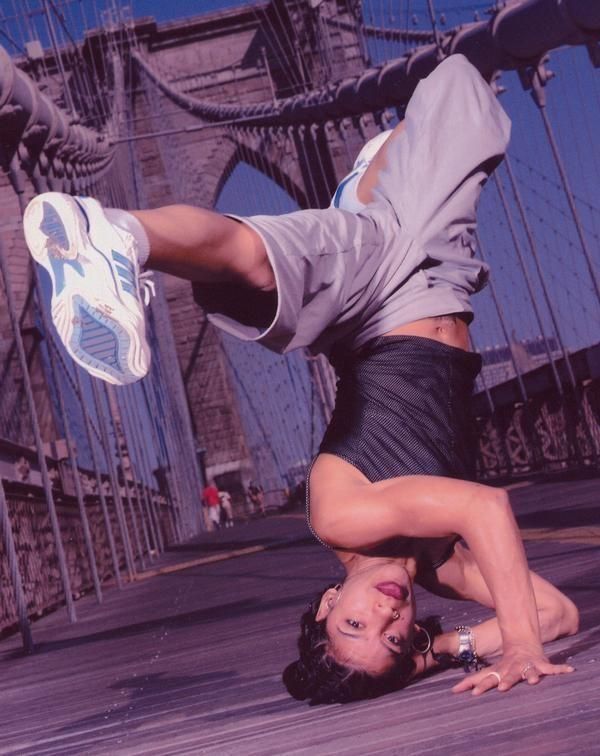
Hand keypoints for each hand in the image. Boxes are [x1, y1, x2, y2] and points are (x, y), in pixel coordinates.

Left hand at [451, 644, 574, 695]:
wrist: (522, 642)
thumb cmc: (505, 664)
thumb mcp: (490, 671)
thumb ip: (473, 681)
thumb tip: (453, 690)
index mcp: (501, 671)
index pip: (488, 679)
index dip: (480, 685)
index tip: (472, 693)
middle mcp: (513, 668)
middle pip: (508, 676)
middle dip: (507, 681)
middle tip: (503, 688)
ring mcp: (527, 665)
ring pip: (529, 671)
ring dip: (531, 675)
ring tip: (534, 681)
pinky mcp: (541, 664)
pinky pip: (552, 668)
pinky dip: (560, 670)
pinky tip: (569, 671)